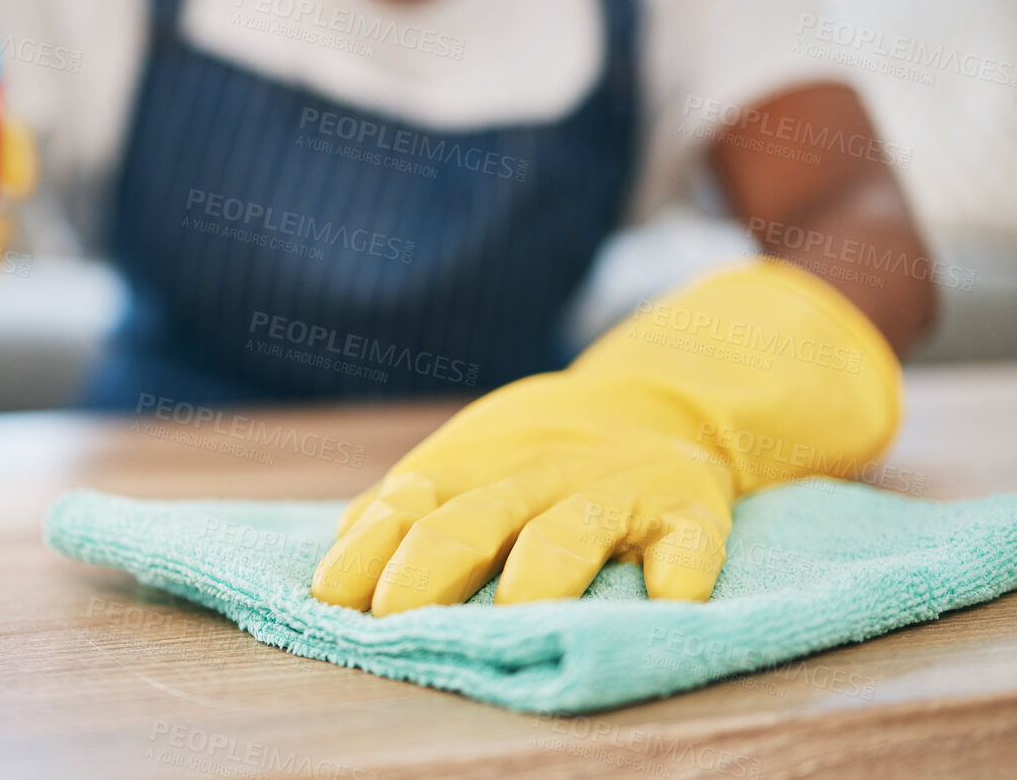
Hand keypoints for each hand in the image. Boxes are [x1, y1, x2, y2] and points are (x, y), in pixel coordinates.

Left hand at [311, 258, 900, 614]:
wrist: (652, 401)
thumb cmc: (527, 458)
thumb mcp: (457, 467)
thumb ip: (395, 516)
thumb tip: (329, 581)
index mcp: (467, 474)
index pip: (404, 508)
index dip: (369, 553)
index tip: (337, 600)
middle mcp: (533, 480)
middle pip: (473, 522)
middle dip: (432, 567)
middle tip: (400, 615)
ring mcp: (611, 493)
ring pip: (570, 530)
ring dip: (544, 570)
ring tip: (521, 613)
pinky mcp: (686, 508)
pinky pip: (688, 540)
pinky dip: (680, 569)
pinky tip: (669, 597)